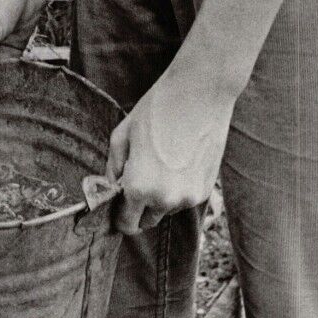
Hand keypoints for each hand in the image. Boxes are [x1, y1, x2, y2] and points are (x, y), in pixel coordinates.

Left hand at [108, 68, 234, 234]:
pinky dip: (178, 188)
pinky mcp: (206, 190)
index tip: (118, 204)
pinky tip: (179, 159)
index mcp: (139, 187)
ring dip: (160, 196)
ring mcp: (188, 197)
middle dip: (139, 206)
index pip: (126, 224)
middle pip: (146, 221)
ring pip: (166, 209)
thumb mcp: (122, 134)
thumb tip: (111, 188)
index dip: (119, 216)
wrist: (200, 93)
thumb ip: (112, 168)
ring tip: (162, 161)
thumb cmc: (157, 109)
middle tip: (138, 177)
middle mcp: (165, 199)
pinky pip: (184, 198)